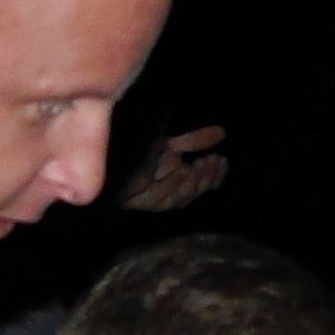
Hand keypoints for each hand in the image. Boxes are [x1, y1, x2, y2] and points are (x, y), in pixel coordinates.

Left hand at [112, 125, 230, 210]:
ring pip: (179, 199)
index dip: (215, 175)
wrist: (111, 162)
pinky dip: (171, 187)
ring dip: (191, 184)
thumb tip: (223, 132)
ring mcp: (156, 200)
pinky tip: (179, 173)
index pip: (204, 185)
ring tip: (197, 166)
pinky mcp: (140, 202)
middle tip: (212, 160)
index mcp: (180, 185)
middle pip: (194, 193)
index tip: (223, 160)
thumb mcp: (171, 145)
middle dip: (205, 178)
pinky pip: (159, 200)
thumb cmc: (139, 155)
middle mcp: (171, 195)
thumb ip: (194, 141)